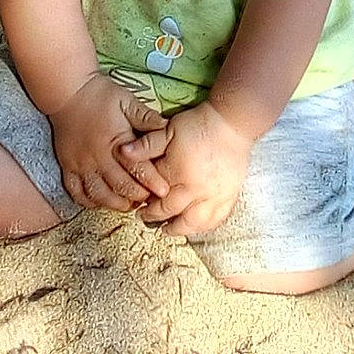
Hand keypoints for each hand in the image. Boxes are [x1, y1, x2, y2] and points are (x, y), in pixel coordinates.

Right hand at [50, 75, 169, 210]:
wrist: (66, 91)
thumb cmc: (100, 95)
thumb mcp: (127, 101)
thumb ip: (146, 117)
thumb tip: (168, 128)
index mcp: (116, 140)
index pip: (138, 167)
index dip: (153, 181)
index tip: (164, 191)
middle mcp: (97, 156)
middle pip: (120, 186)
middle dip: (137, 197)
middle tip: (150, 201)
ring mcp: (80, 164)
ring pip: (98, 194)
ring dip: (115, 203)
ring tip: (128, 205)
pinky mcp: (67, 166)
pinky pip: (76, 192)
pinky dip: (88, 201)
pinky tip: (100, 202)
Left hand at [124, 101, 252, 237]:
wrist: (231, 123)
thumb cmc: (198, 125)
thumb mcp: (167, 131)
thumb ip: (145, 145)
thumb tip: (122, 152)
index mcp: (178, 174)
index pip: (157, 198)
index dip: (146, 205)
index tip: (139, 206)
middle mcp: (196, 190)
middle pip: (172, 213)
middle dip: (157, 218)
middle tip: (148, 218)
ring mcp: (215, 196)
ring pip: (195, 223)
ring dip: (180, 229)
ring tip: (169, 229)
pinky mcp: (229, 196)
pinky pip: (217, 219)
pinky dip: (205, 226)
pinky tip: (196, 225)